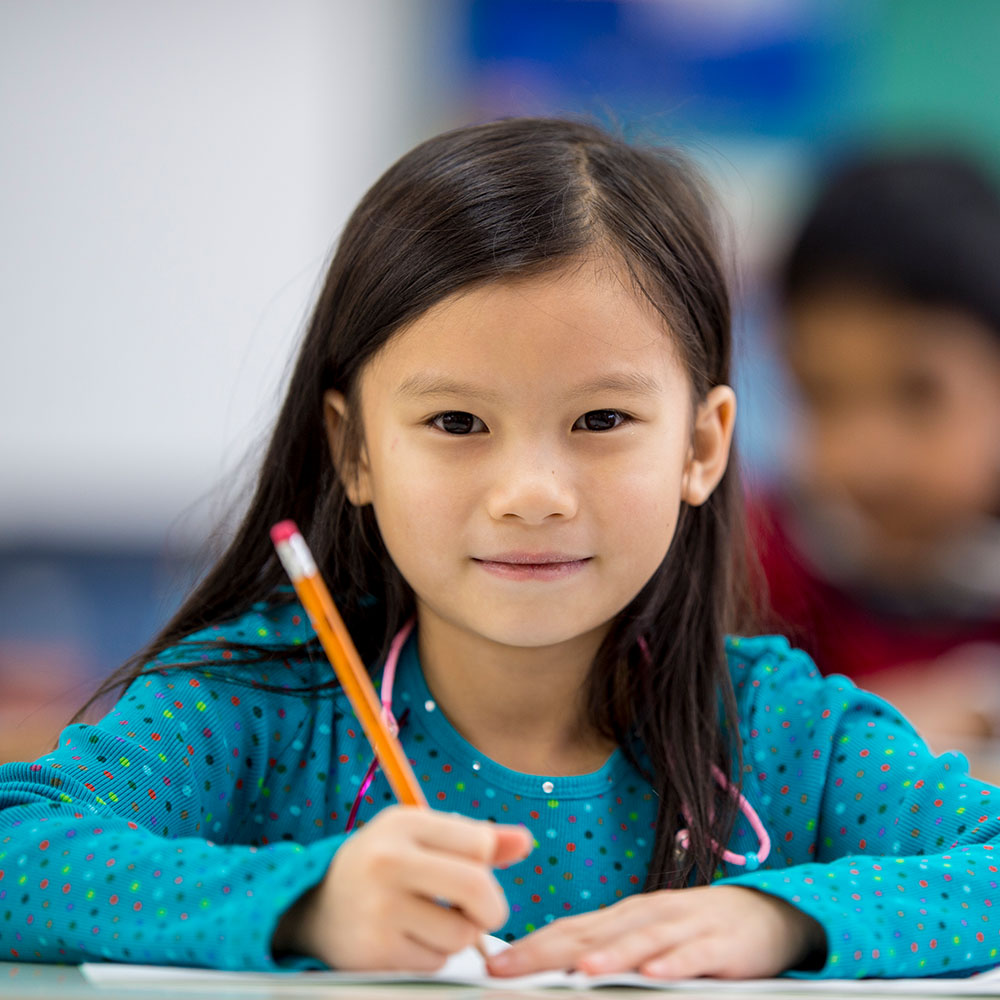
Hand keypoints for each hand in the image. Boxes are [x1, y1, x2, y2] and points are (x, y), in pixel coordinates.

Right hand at [272, 806, 532, 969]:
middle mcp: (389, 861)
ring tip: (429, 920)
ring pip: (459, 934)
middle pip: (477, 887)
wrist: (315, 903)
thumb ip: (476, 839)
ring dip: (457, 935)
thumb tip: (526, 842)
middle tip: (482, 912)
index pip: (480, 843)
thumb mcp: (422, 836)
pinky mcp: (374, 953)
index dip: (488, 862)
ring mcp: (379, 909)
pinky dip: (432, 957)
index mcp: (405, 823)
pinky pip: (435, 963)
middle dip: (491, 907)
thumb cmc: (384, 863)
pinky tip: (407, 939)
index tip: (476, 870)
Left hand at [486, 885, 824, 979]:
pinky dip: (675, 962)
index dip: (531, 946)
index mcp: (624, 916)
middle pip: (593, 933)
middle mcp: (647, 916)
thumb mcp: (647, 938)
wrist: (766, 911)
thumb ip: (609, 950)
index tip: (493, 966)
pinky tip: (656, 973)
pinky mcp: (721, 944)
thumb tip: (558, 972)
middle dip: (549, 952)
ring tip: (580, 972)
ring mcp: (684, 926)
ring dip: (611, 955)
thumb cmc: (696, 931)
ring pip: (642, 941)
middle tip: (510, 970)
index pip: (570, 930)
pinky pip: (695, 955)